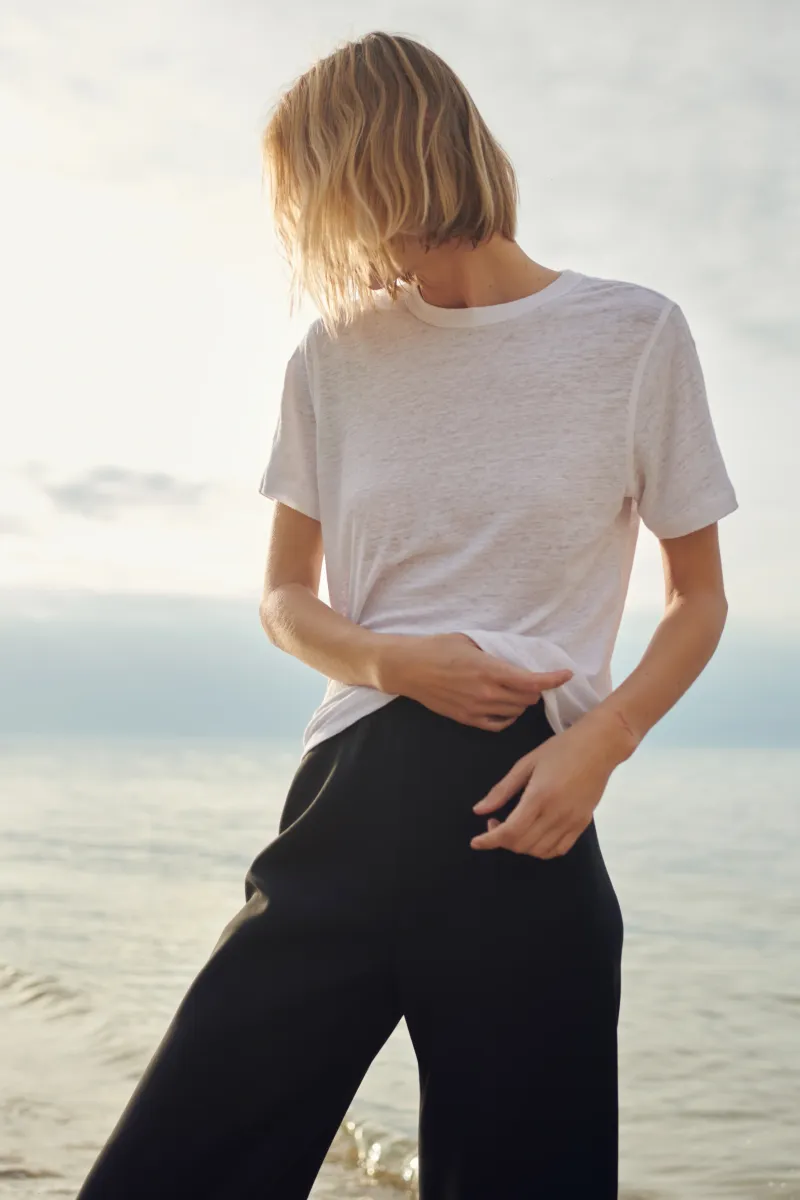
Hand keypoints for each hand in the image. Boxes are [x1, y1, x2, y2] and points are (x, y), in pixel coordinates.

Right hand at [378, 632, 572, 731]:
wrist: (408, 668)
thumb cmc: (437, 648)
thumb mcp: (471, 642)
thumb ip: (496, 652)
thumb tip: (517, 657)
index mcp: (489, 669)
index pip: (531, 681)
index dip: (553, 679)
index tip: (565, 674)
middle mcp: (486, 692)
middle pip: (528, 699)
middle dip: (537, 689)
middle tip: (535, 679)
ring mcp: (477, 709)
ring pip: (516, 712)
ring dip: (523, 702)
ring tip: (519, 691)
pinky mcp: (467, 719)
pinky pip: (499, 725)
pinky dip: (509, 717)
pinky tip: (506, 707)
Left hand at [470, 709, 634, 856]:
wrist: (599, 747)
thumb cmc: (560, 749)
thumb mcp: (526, 763)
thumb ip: (502, 790)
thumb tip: (479, 810)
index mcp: (539, 797)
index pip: (510, 832)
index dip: (489, 841)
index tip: (476, 842)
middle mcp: (556, 814)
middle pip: (522, 844)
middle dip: (501, 840)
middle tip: (495, 822)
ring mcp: (571, 822)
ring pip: (539, 851)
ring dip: (520, 846)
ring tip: (514, 828)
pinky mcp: (583, 825)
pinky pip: (558, 850)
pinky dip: (541, 850)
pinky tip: (534, 834)